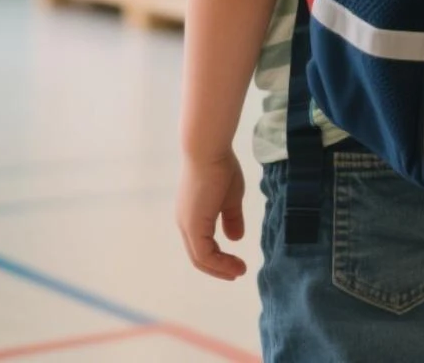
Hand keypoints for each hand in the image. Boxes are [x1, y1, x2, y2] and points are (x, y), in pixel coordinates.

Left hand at [176, 148, 247, 279]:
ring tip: (239, 271)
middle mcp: (185, 222)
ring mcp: (187, 224)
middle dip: (218, 268)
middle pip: (198, 256)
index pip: (201, 244)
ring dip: (220, 268)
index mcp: (192, 214)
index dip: (218, 258)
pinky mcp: (193, 226)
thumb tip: (235, 238)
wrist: (208, 150)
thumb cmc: (220, 167)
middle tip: (237, 273)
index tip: (237, 263)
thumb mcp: (230, 198)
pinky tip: (235, 264)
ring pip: (200, 257)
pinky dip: (219, 263)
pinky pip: (204, 254)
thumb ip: (231, 218)